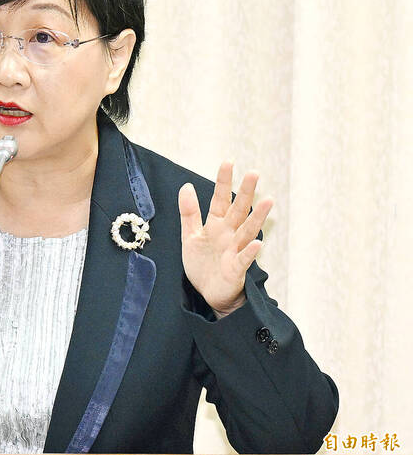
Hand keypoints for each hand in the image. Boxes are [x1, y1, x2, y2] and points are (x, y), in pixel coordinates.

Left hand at [178, 162, 272, 318]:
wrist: (207, 292)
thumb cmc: (202, 263)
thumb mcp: (190, 235)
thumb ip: (189, 212)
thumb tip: (186, 186)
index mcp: (216, 224)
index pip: (220, 199)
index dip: (223, 182)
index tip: (228, 162)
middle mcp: (228, 234)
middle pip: (238, 210)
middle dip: (246, 193)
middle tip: (254, 173)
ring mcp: (234, 250)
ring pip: (247, 230)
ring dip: (257, 217)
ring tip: (267, 201)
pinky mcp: (236, 269)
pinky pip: (244, 258)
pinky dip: (250, 251)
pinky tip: (257, 242)